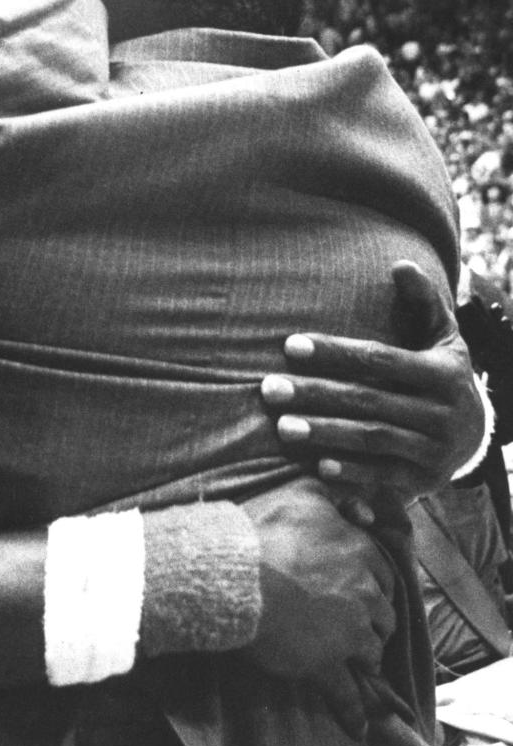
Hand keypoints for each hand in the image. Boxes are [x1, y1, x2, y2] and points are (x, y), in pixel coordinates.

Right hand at [241, 480, 395, 739]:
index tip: (361, 590)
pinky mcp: (327, 664)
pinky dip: (354, 712)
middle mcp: (363, 592)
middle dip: (373, 621)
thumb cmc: (262, 531)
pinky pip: (347, 694)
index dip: (372, 583)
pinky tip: (358, 725)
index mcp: (360, 552)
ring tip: (354, 664)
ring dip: (365, 657)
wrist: (231, 573)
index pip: (383, 573)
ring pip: (371, 651)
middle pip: (384, 614)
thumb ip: (335, 494)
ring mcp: (349, 632)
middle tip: (356, 624)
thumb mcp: (303, 494)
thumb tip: (360, 504)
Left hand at [260, 261, 483, 498]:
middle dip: (317, 394)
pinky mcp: (425, 481)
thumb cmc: (440, 372)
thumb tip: (400, 264)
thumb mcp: (441, 335)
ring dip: (326, 433)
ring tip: (283, 427)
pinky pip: (384, 477)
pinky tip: (317, 466)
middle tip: (269, 388)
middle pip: (370, 400)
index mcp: (443, 372)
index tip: (290, 344)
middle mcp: (442, 413)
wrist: (476, 433)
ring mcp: (435, 450)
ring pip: (374, 439)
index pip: (379, 359)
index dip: (334, 352)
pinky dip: (352, 473)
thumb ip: (422, 300)